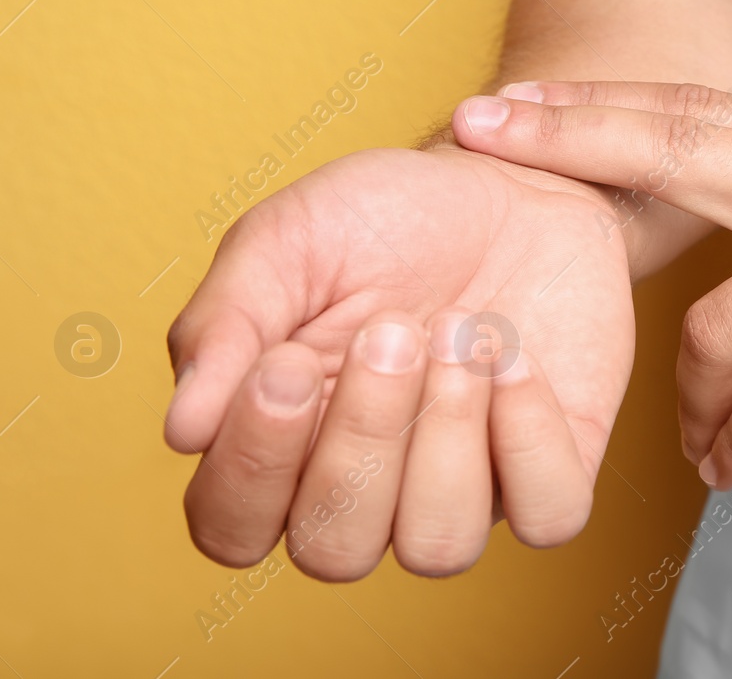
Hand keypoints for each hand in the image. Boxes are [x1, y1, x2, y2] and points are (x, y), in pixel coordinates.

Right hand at [163, 145, 632, 578]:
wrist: (506, 181)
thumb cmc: (384, 218)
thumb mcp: (286, 240)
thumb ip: (224, 325)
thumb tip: (183, 430)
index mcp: (281, 445)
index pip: (231, 528)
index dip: (252, 468)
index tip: (285, 362)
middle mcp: (367, 488)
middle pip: (334, 550)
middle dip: (361, 437)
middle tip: (391, 329)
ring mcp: (463, 489)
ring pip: (439, 548)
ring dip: (447, 435)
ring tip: (460, 330)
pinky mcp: (549, 471)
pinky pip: (547, 514)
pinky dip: (530, 436)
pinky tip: (515, 355)